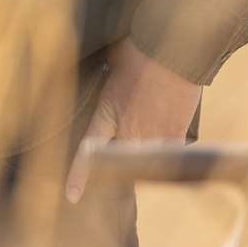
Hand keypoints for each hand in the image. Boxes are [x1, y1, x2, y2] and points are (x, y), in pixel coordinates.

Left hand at [65, 38, 200, 202]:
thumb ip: (107, 79)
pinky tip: (169, 134)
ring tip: (148, 140)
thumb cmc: (139, 49)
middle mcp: (127, 130)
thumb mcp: (113, 64)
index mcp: (107, 112)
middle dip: (118, 166)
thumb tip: (104, 72)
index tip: (72, 197)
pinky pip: (169, 152)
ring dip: (144, 155)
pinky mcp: (175, 134)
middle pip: (120, 162)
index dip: (79, 175)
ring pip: (144, 159)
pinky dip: (169, 148)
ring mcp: (152, 136)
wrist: (173, 51)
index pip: (89, 152)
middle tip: (120, 160)